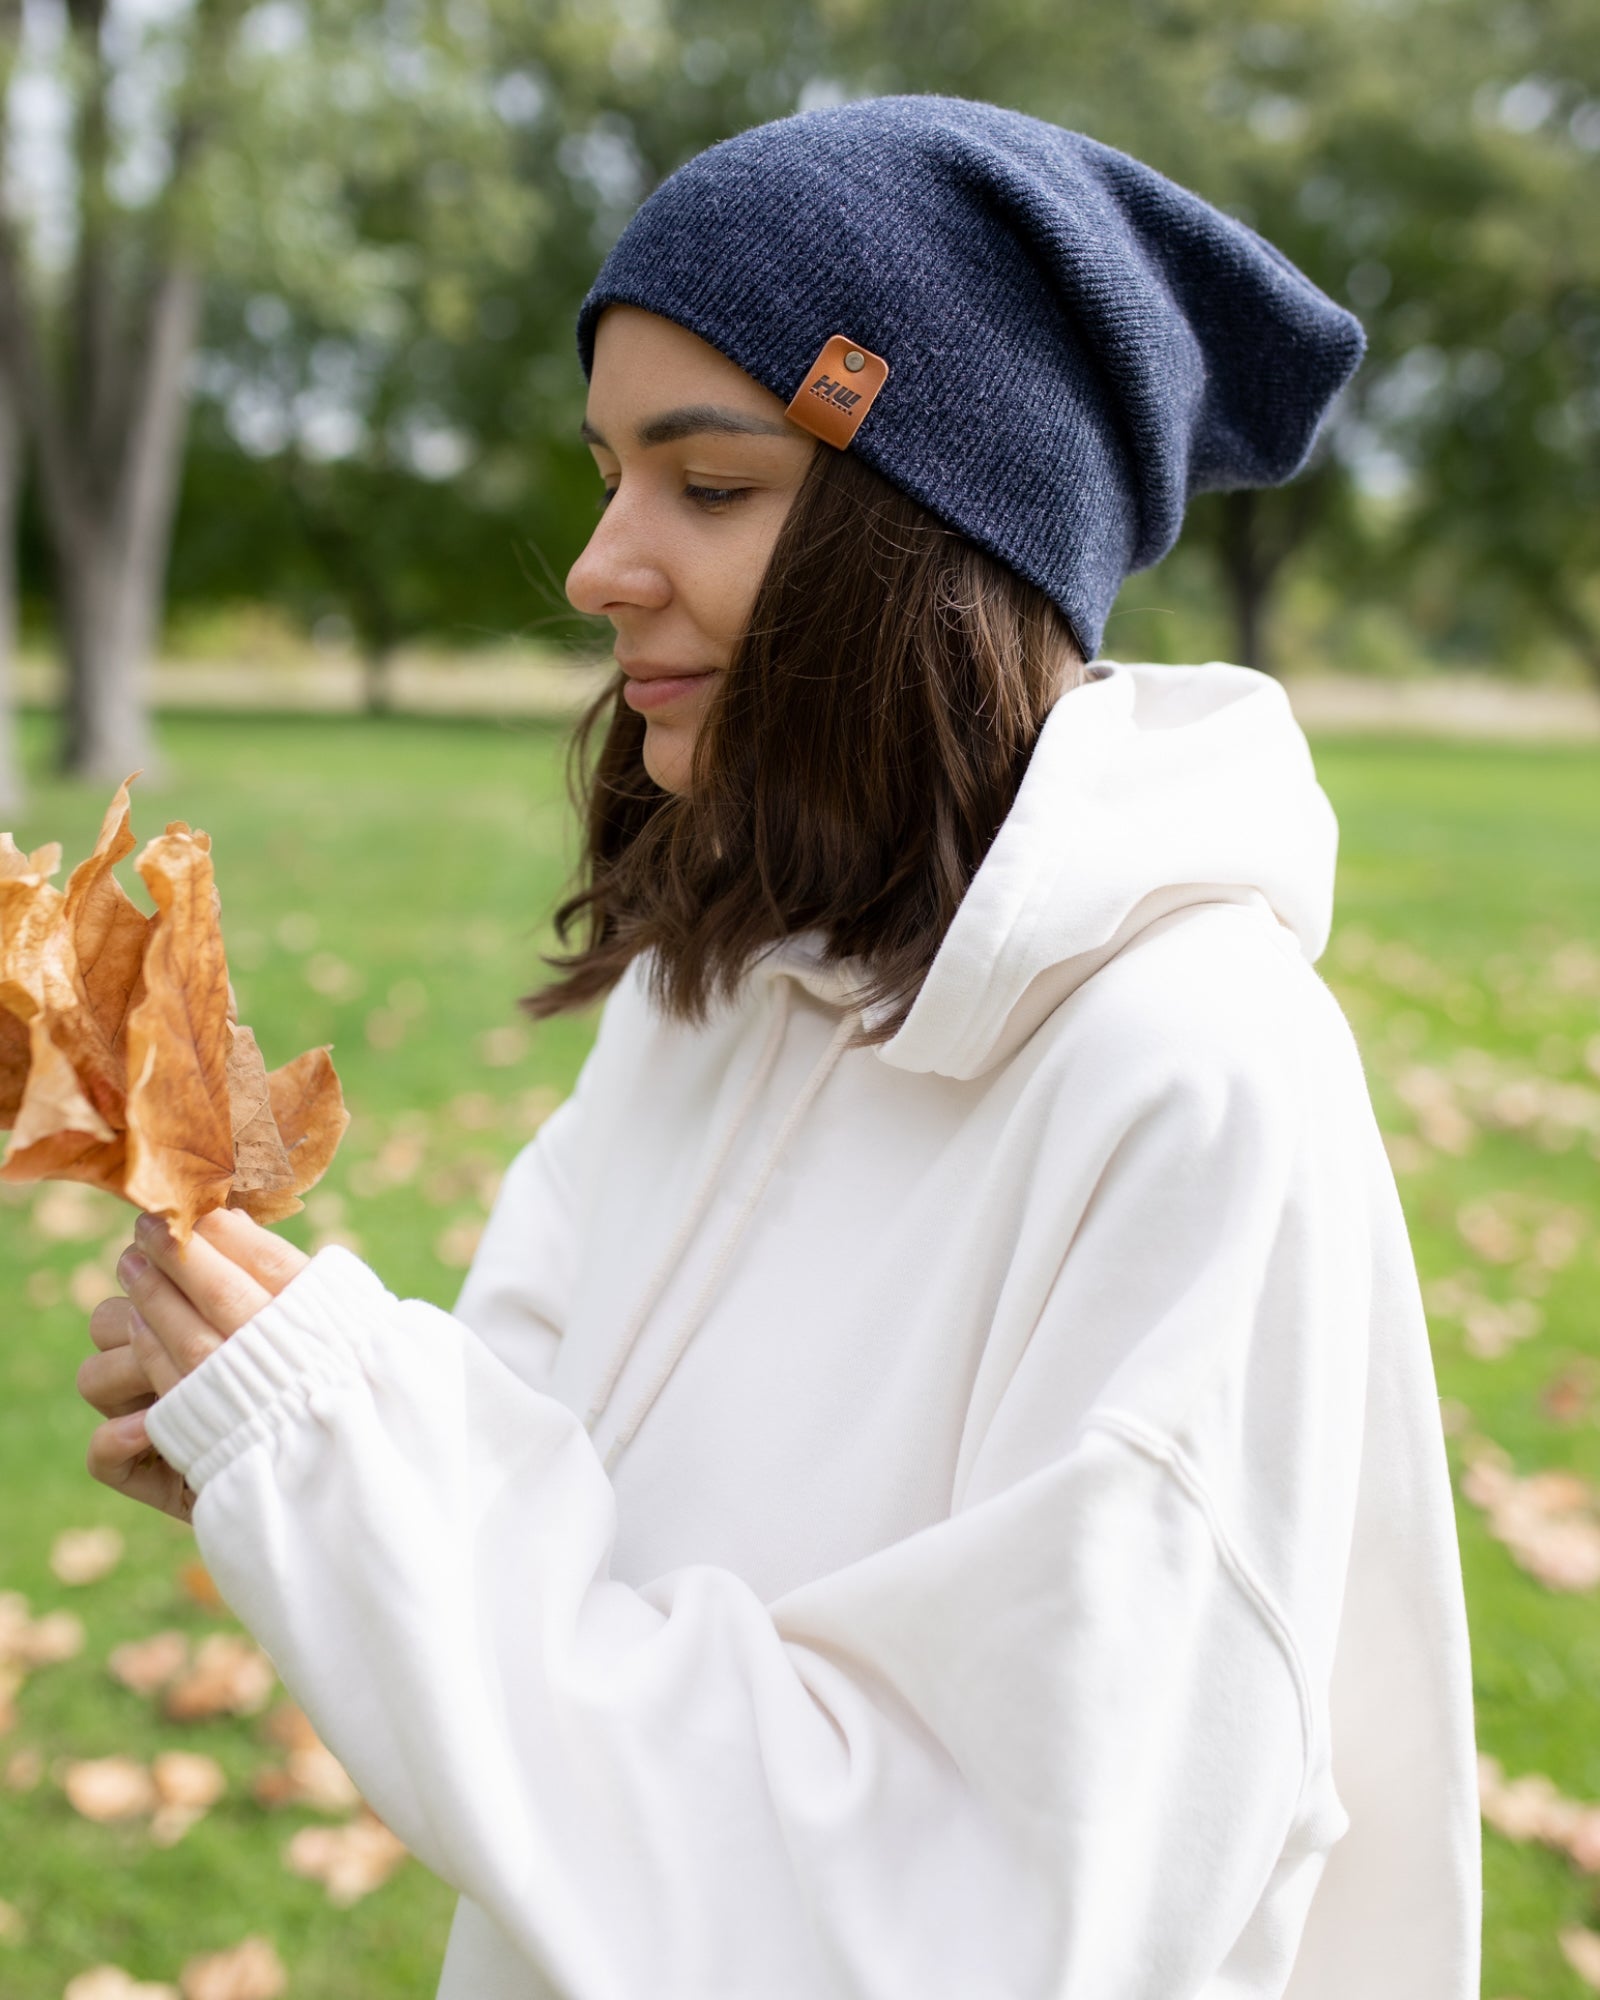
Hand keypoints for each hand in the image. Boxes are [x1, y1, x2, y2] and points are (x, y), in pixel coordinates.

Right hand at [81, 1207, 310, 1520]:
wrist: (339, 1458)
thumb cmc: (324, 1377)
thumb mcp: (305, 1320)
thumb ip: (264, 1269)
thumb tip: (231, 1212)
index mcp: (188, 1322)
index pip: (149, 1277)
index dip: (167, 1257)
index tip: (186, 1232)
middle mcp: (156, 1368)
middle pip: (110, 1319)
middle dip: (147, 1302)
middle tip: (174, 1286)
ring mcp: (147, 1420)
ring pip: (95, 1376)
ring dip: (129, 1366)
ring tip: (184, 1367)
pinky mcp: (147, 1475)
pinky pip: (101, 1455)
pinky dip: (117, 1439)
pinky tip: (145, 1429)